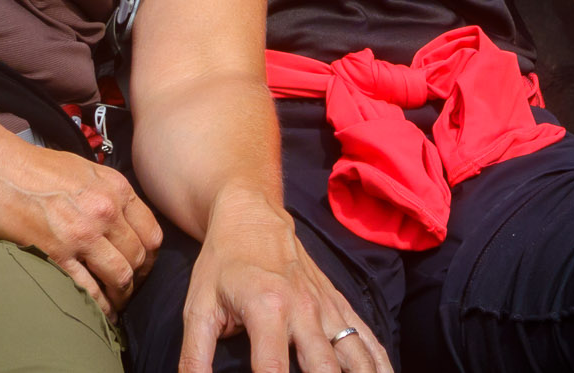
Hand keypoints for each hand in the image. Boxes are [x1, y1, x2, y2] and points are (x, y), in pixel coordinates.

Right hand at [0, 133, 163, 317]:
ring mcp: (82, 232)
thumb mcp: (82, 169)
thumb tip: (120, 219)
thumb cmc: (30, 165)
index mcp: (115, 187)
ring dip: (120, 296)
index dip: (150, 257)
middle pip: (138, 258)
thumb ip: (106, 193)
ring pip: (119, 276)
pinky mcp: (55, 251)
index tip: (141, 269)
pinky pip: (87, 288)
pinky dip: (96, 305)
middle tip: (126, 291)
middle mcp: (105, 209)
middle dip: (136, 280)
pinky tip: (96, 312)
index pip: (152, 232)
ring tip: (114, 306)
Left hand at [179, 189, 392, 372]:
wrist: (252, 215)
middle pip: (325, 369)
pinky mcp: (339, 304)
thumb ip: (195, 357)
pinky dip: (379, 362)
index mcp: (267, 309)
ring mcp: (327, 307)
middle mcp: (305, 309)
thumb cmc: (222, 263)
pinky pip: (367, 337)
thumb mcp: (198, 308)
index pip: (274, 371)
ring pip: (356, 355)